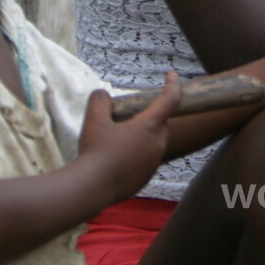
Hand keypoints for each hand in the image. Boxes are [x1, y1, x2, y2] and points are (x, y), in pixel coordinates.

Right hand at [77, 72, 180, 204]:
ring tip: (117, 141)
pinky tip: (116, 160)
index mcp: (150, 126)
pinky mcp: (146, 178)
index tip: (171, 75)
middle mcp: (157, 144)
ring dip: (142, 138)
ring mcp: (153, 163)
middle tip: (127, 119)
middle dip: (148, 118)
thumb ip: (100, 100)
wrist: (91, 189)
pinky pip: (146, 160)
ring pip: (153, 143)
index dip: (174, 84)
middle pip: (160, 123)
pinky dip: (137, 156)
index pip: (171, 99)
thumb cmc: (95, 152)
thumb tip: (103, 96)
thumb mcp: (93, 120)